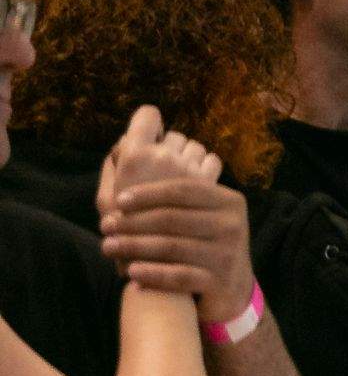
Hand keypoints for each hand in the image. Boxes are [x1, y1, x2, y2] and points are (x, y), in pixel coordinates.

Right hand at [96, 106, 221, 217]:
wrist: (158, 260)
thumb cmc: (123, 229)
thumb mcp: (105, 195)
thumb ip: (116, 163)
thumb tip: (128, 140)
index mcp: (135, 156)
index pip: (147, 114)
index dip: (148, 123)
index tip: (148, 138)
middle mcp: (165, 157)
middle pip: (173, 135)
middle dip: (167, 147)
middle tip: (161, 170)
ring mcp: (190, 170)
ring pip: (195, 147)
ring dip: (188, 157)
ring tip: (179, 178)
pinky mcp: (211, 184)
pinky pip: (213, 161)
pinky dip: (206, 167)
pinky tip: (197, 183)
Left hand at [101, 178, 255, 323]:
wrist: (232, 287)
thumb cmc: (203, 242)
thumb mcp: (203, 213)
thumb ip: (176, 188)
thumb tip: (124, 151)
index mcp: (229, 201)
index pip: (184, 189)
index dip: (149, 193)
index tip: (119, 200)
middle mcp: (233, 225)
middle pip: (173, 218)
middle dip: (133, 222)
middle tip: (105, 226)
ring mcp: (228, 254)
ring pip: (172, 246)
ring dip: (134, 247)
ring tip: (108, 247)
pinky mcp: (221, 281)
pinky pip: (180, 276)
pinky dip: (153, 273)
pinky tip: (132, 272)